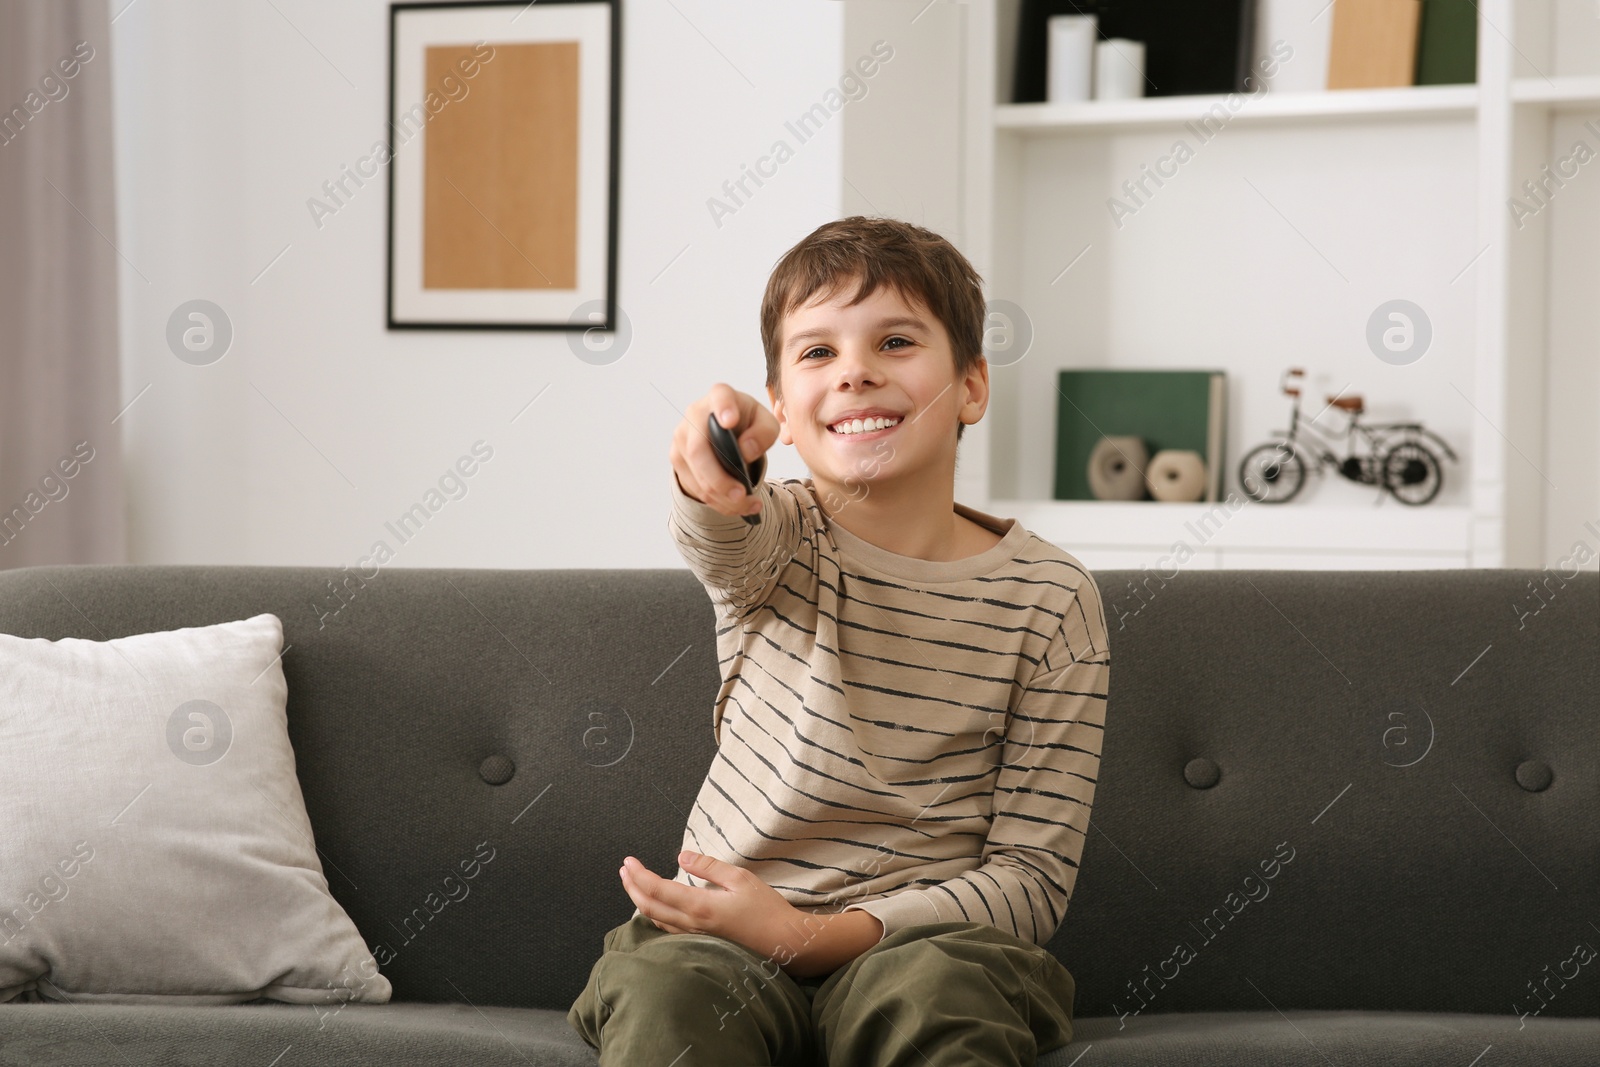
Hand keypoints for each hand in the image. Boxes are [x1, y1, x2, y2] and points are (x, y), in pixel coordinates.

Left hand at [620, 850, 811, 968]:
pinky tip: (656, 906)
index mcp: (700, 906)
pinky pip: (669, 929)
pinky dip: (655, 914)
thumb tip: (681, 858)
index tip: (628, 861)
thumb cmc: (767, 910)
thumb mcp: (741, 878)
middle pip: (649, 907)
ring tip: (633, 884)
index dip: (638, 875)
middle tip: (623, 870)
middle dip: (632, 887)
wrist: (786, 944)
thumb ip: (709, 867)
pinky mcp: (703, 943)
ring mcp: (697, 938)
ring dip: (640, 901)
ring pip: (656, 921)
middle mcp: (693, 925)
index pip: (657, 890)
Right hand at [669, 383, 778, 516]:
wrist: (724, 433)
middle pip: (699, 449)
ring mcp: (681, 436)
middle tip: (741, 494)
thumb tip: (746, 450)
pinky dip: (717, 501)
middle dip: (720, 478)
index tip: (730, 421)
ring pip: (697, 474)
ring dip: (722, 496)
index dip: (724, 408)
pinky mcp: (677, 458)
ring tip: (748, 505)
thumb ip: (764, 432)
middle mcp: (695, 413)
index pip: (720, 397)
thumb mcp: (765, 424)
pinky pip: (695, 486)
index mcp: (721, 397)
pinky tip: (736, 505)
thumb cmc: (746, 424)